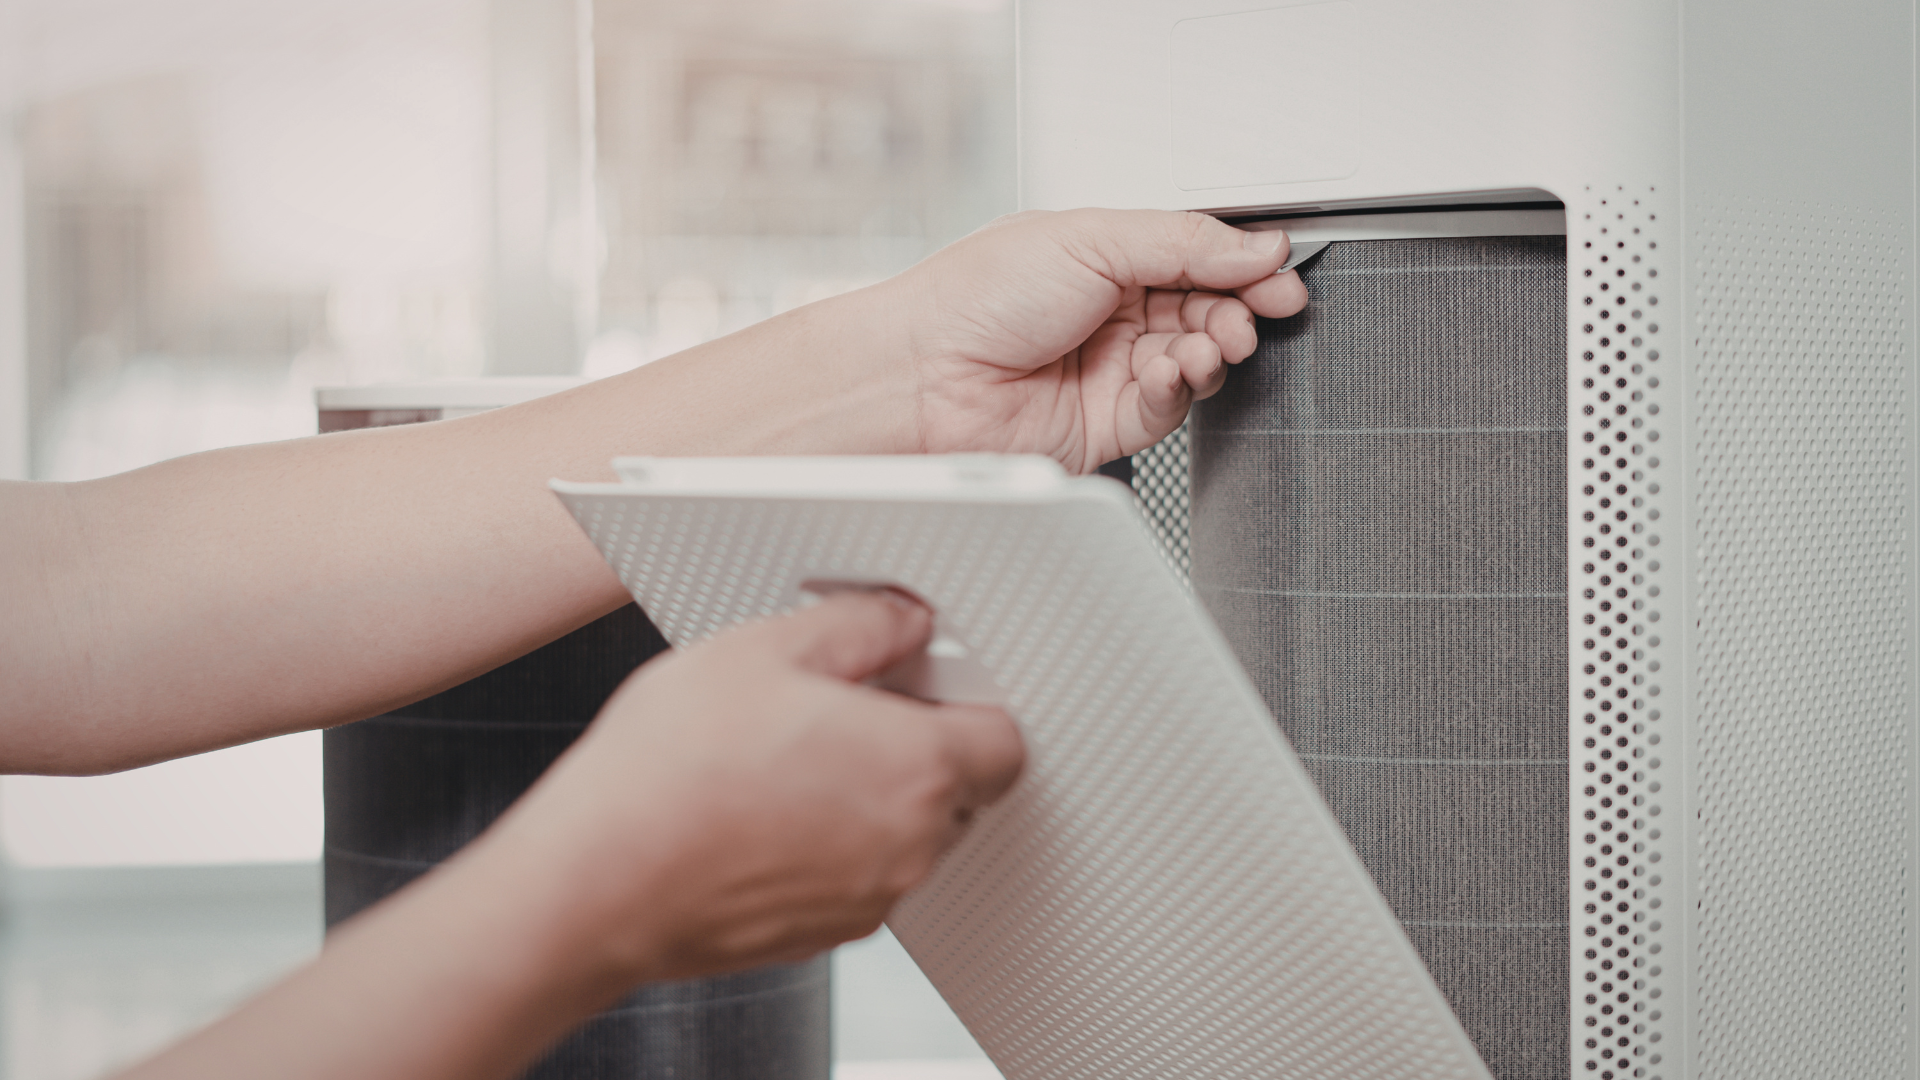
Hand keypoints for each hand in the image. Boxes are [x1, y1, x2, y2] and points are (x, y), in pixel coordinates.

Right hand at [486, 591, 1025, 983]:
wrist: (594, 883)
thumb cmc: (667, 777)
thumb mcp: (762, 648)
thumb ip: (859, 623)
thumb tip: (899, 618)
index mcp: (915, 767)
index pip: (1004, 737)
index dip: (967, 700)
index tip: (926, 680)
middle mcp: (909, 844)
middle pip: (957, 786)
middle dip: (913, 744)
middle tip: (838, 707)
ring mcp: (868, 899)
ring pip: (905, 833)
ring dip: (868, 795)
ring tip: (783, 757)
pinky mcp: (824, 933)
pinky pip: (856, 875)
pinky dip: (830, 844)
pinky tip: (762, 808)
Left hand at [889, 209, 1308, 472]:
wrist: (924, 379)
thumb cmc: (974, 298)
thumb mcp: (1090, 237)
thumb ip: (1182, 241)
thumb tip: (1254, 245)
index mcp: (1102, 255)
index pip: (1195, 254)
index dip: (1241, 262)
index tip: (1279, 267)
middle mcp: (1108, 312)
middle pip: (1207, 307)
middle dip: (1241, 306)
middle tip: (1264, 307)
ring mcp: (1109, 368)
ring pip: (1197, 359)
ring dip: (1217, 346)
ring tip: (1215, 339)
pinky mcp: (1108, 423)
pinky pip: (1170, 407)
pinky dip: (1184, 387)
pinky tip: (1176, 369)